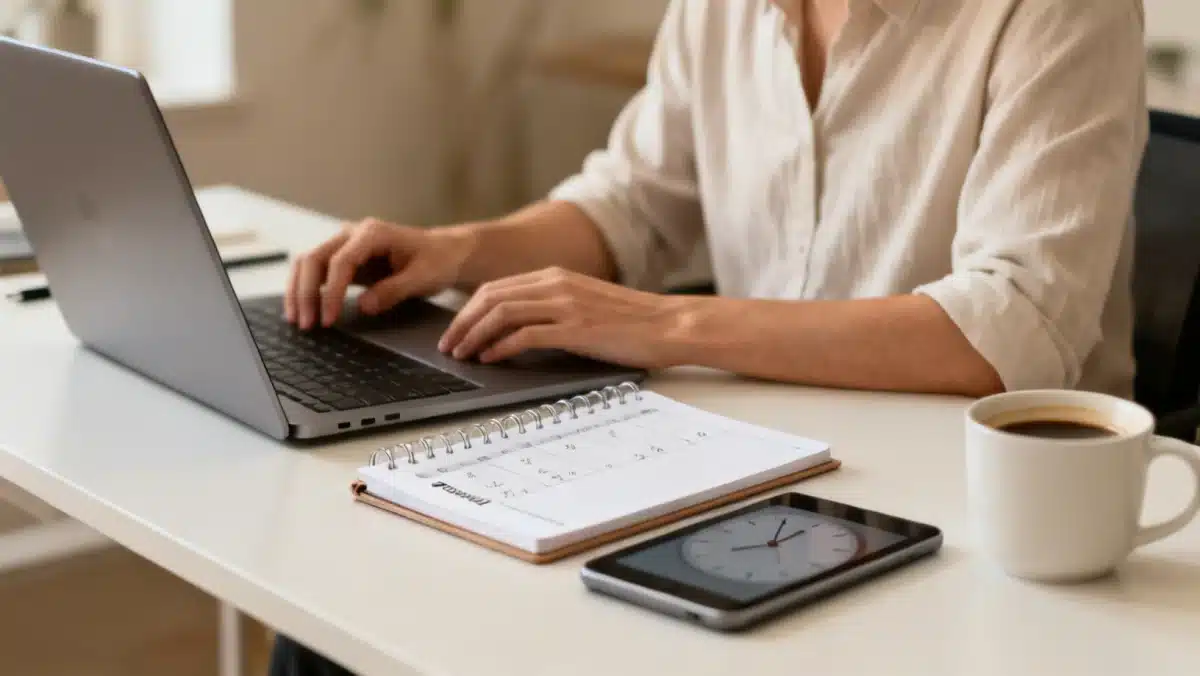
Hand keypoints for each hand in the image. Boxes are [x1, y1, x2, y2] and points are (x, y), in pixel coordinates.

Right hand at [285, 218, 474, 328]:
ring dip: (299, 291)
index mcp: (373, 233)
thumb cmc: (437, 260)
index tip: (329, 318)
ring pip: (308, 263)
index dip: (331, 292)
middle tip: (307, 324)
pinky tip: (302, 311)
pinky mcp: (344, 259)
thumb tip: (363, 305)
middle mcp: (353, 234)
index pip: (341, 261)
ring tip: (298, 321)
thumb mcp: (423, 277)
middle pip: (314, 258)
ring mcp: (346, 245)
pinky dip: (306, 290)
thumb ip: (394, 290)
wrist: (445, 252)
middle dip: (306, 292)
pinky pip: (316, 272)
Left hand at [437, 267, 693, 368]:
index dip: (468, 309)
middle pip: (491, 297)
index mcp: (556, 277)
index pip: (497, 288)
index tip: (454, 330)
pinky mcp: (576, 328)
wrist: (670, 325)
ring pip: (501, 313)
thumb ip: (554, 309)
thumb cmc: (633, 323)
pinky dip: (500, 346)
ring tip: (461, 354)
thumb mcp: (586, 306)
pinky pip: (525, 334)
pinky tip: (490, 358)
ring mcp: (566, 305)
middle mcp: (556, 285)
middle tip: (447, 345)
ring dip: (474, 334)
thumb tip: (517, 331)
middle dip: (461, 322)